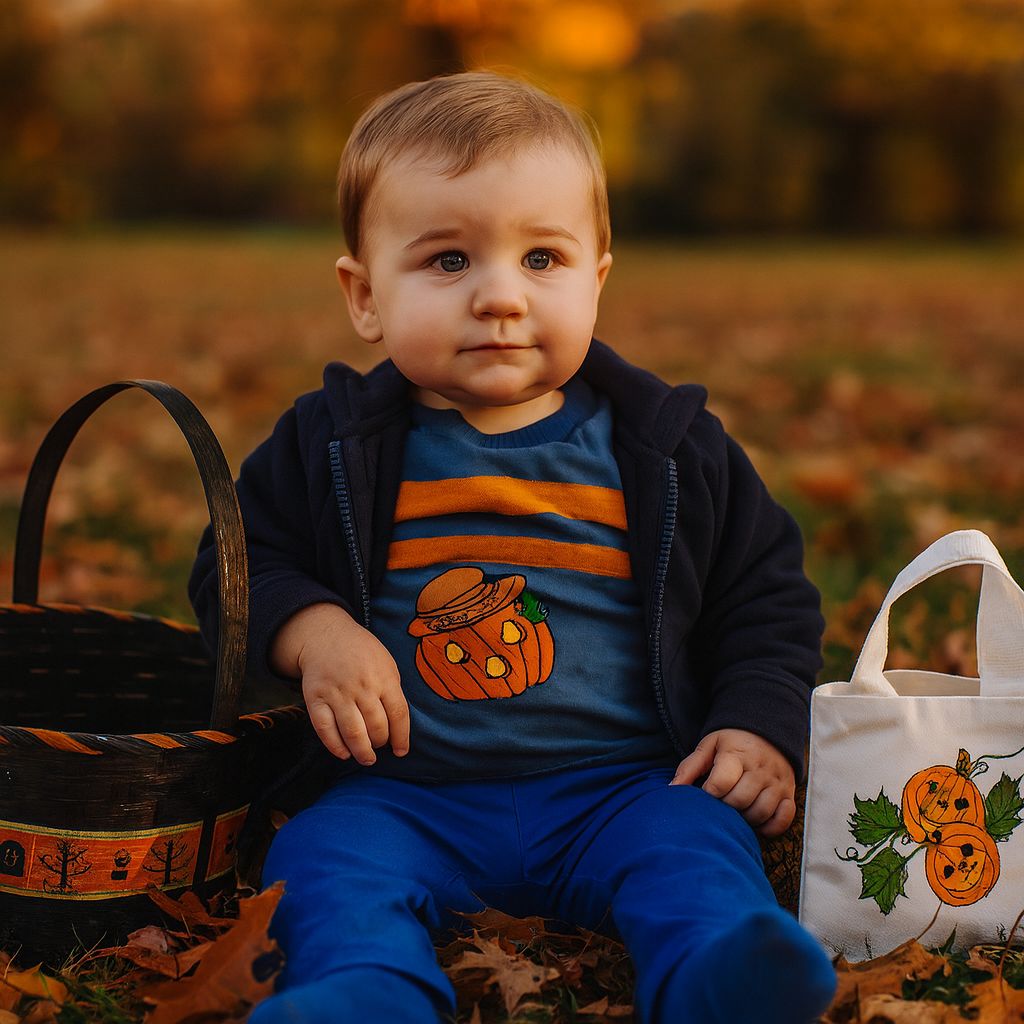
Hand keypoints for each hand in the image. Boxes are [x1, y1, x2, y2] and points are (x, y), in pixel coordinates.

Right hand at [271, 603, 408, 765]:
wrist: (326, 635)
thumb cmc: (362, 652)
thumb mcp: (387, 663)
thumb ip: (393, 691)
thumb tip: (398, 726)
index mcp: (384, 677)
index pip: (398, 715)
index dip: (402, 738)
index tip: (402, 751)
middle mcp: (361, 686)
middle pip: (376, 727)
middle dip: (380, 744)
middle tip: (379, 747)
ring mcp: (337, 693)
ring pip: (353, 733)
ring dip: (362, 752)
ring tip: (366, 758)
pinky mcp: (315, 698)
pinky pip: (325, 729)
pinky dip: (335, 746)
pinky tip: (344, 753)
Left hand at [670, 728, 795, 837]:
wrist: (767, 732)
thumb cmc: (732, 743)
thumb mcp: (709, 746)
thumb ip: (690, 767)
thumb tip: (672, 789)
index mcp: (737, 754)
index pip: (721, 783)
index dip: (708, 793)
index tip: (705, 793)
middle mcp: (760, 768)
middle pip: (739, 800)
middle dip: (725, 807)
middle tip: (720, 803)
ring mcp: (777, 782)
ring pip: (760, 812)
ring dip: (744, 818)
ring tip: (735, 810)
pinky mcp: (789, 794)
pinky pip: (783, 819)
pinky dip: (769, 826)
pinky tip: (756, 821)